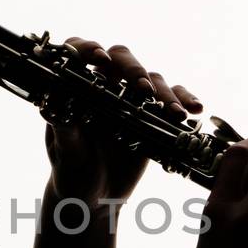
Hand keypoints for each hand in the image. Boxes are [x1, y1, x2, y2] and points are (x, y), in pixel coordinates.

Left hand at [43, 37, 204, 204]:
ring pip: (152, 79)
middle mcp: (104, 87)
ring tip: (174, 114)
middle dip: (134, 70)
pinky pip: (173, 99)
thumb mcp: (66, 154)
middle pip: (121, 59)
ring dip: (164, 93)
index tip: (99, 59)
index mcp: (76, 89)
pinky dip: (185, 100)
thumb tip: (53, 105)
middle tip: (143, 90)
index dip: (87, 49)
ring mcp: (130, 99)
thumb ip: (63, 130)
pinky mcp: (153, 115)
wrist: (94, 198)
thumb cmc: (72, 173)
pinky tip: (194, 110)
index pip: (78, 53)